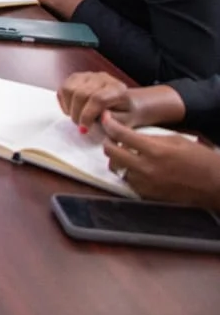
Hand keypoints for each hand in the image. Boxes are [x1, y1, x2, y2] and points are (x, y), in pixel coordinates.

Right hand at [59, 74, 184, 129]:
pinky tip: (73, 110)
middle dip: (77, 114)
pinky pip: (62, 88)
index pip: (97, 98)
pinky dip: (64, 102)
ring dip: (69, 108)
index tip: (85, 129)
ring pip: (68, 89)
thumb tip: (101, 116)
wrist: (125, 102)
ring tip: (77, 117)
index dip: (87, 115)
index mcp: (117, 88)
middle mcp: (102, 78)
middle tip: (81, 126)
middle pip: (80, 94)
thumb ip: (114, 121)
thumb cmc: (125, 114)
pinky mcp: (76, 77)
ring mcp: (88, 75)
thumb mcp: (126, 122)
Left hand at [102, 115, 219, 206]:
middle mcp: (146, 168)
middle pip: (111, 152)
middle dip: (109, 142)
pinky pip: (128, 181)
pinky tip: (136, 168)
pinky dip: (128, 173)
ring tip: (125, 153)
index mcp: (155, 150)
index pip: (121, 135)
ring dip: (117, 159)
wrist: (214, 184)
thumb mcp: (176, 139)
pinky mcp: (147, 195)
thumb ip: (150, 137)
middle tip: (113, 138)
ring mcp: (145, 183)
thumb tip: (129, 134)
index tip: (105, 119)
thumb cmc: (199, 158)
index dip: (110, 124)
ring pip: (116, 168)